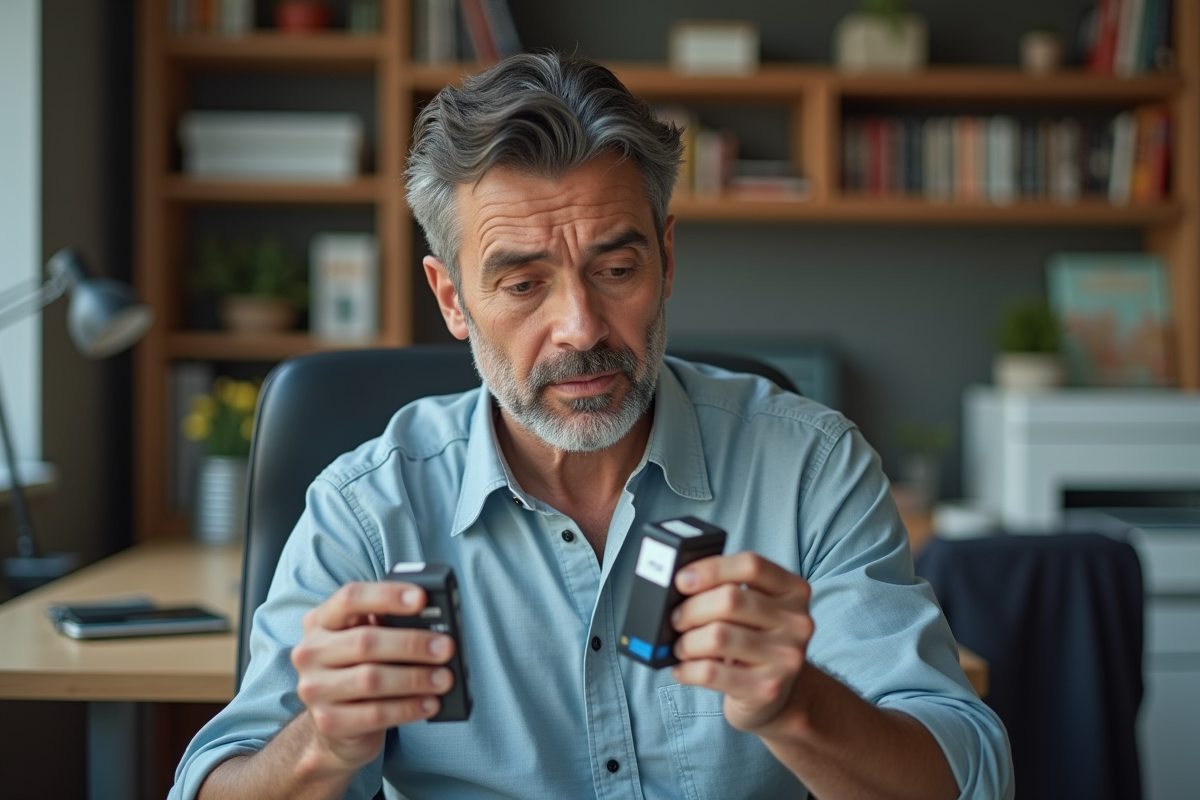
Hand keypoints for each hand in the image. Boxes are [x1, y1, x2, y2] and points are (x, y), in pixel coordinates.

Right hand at [289, 581, 455, 774]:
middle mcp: (310, 652)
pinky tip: (430, 703)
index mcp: (321, 621)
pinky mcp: (327, 721)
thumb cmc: (359, 669)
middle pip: (365, 641)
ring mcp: (314, 689)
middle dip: (412, 643)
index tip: (421, 598)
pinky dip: (409, 708)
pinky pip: (374, 714)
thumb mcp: (365, 639)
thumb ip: (387, 624)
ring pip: (371, 679)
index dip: (387, 595)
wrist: (337, 725)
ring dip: (415, 678)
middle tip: (446, 648)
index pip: (350, 597)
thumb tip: (433, 623)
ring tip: (444, 678)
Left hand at [670, 552, 813, 734]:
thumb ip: (729, 589)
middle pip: (730, 599)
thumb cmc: (754, 642)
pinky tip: (683, 669)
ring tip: (680, 646)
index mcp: (794, 591)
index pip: (752, 565)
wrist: (774, 696)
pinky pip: (711, 672)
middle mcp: (797, 622)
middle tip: (675, 619)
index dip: (711, 569)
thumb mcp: (754, 610)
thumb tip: (682, 583)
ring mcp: (785, 658)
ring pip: (718, 636)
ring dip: (686, 641)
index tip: (682, 579)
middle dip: (691, 609)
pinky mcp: (766, 689)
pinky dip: (686, 669)